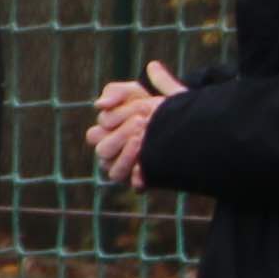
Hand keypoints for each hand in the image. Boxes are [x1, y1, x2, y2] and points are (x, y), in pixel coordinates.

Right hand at [87, 60, 182, 190]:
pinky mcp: (143, 180)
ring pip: (113, 172)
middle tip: (140, 121)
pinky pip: (135, 185)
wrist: (184, 118)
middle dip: (120, 136)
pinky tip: (146, 164)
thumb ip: (115, 92)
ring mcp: (127, 168)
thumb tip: (98, 105)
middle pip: (102, 151)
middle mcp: (112, 154)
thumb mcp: (136, 91)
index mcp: (105, 135)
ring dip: (126, 156)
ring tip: (142, 140)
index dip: (111, 121)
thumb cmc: (154, 103)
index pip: (94, 134)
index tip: (135, 109)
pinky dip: (139, 177)